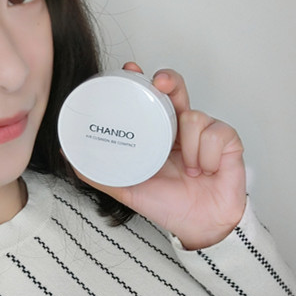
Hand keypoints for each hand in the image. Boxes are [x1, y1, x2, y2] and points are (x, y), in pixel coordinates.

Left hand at [72, 63, 246, 248]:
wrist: (201, 226)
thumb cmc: (167, 204)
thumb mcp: (126, 188)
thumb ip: (98, 173)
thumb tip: (66, 156)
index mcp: (157, 133)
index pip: (149, 97)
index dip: (141, 79)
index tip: (129, 68)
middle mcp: (180, 127)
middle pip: (175, 89)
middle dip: (169, 80)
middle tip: (160, 82)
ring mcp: (205, 132)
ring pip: (194, 116)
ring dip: (189, 146)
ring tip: (189, 169)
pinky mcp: (229, 141)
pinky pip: (217, 134)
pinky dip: (209, 156)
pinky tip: (206, 170)